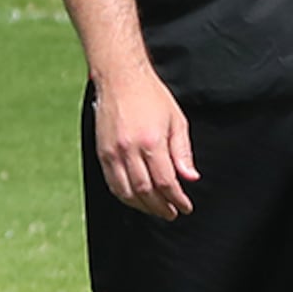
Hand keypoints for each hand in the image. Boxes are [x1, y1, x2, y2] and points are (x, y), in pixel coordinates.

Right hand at [91, 67, 198, 221]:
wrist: (121, 78)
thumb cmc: (151, 96)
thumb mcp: (176, 120)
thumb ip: (183, 152)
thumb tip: (190, 178)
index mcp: (152, 141)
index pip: (166, 182)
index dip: (177, 199)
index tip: (185, 207)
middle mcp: (130, 149)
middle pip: (146, 191)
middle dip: (161, 207)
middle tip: (172, 213)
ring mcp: (113, 152)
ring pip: (127, 192)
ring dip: (143, 206)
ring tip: (156, 209)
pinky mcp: (102, 152)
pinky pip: (112, 183)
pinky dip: (125, 196)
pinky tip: (136, 199)